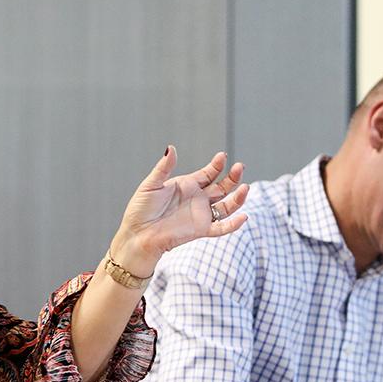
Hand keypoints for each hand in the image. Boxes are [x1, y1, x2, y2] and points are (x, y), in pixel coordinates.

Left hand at [110, 148, 247, 272]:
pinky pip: (221, 228)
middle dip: (232, 177)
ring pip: (227, 206)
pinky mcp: (200, 230)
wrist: (137, 234)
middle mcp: (198, 199)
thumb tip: (171, 148)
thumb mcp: (151, 184)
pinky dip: (233, 225)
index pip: (209, 173)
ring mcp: (201, 214)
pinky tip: (243, 217)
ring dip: (238, 198)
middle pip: (222, 187)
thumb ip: (163, 168)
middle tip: (239, 167)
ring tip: (245, 187)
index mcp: (187, 185)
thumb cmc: (140, 209)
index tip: (222, 156)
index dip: (218, 165)